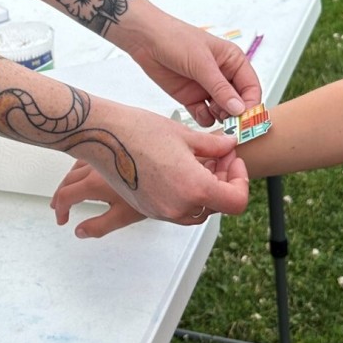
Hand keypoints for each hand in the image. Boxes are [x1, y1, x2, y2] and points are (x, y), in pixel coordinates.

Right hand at [60, 114, 248, 230]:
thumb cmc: (139, 131)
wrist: (102, 136)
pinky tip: (178, 169)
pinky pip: (177, 208)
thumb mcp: (185, 135)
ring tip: (198, 162)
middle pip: (217, 206)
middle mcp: (179, 207)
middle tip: (218, 156)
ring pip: (197, 210)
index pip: (236, 202)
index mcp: (194, 188)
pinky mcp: (147, 209)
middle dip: (223, 182)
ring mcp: (161, 211)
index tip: (233, 162)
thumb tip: (230, 146)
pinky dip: (185, 194)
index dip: (241, 181)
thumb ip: (214, 146)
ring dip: (204, 190)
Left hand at [120, 12, 261, 123]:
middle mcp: (223, 76)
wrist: (145, 39)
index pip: (251, 87)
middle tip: (230, 125)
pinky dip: (204, 118)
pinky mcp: (192, 97)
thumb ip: (220, 87)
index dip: (251, 104)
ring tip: (212, 113)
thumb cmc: (175, 39)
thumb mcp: (201, 62)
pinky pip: (205, 115)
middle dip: (236, 115)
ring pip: (223, 112)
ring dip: (220, 117)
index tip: (246, 119)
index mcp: (233, 61)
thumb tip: (239, 109)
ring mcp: (207, 88)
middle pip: (239, 103)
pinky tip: (198, 111)